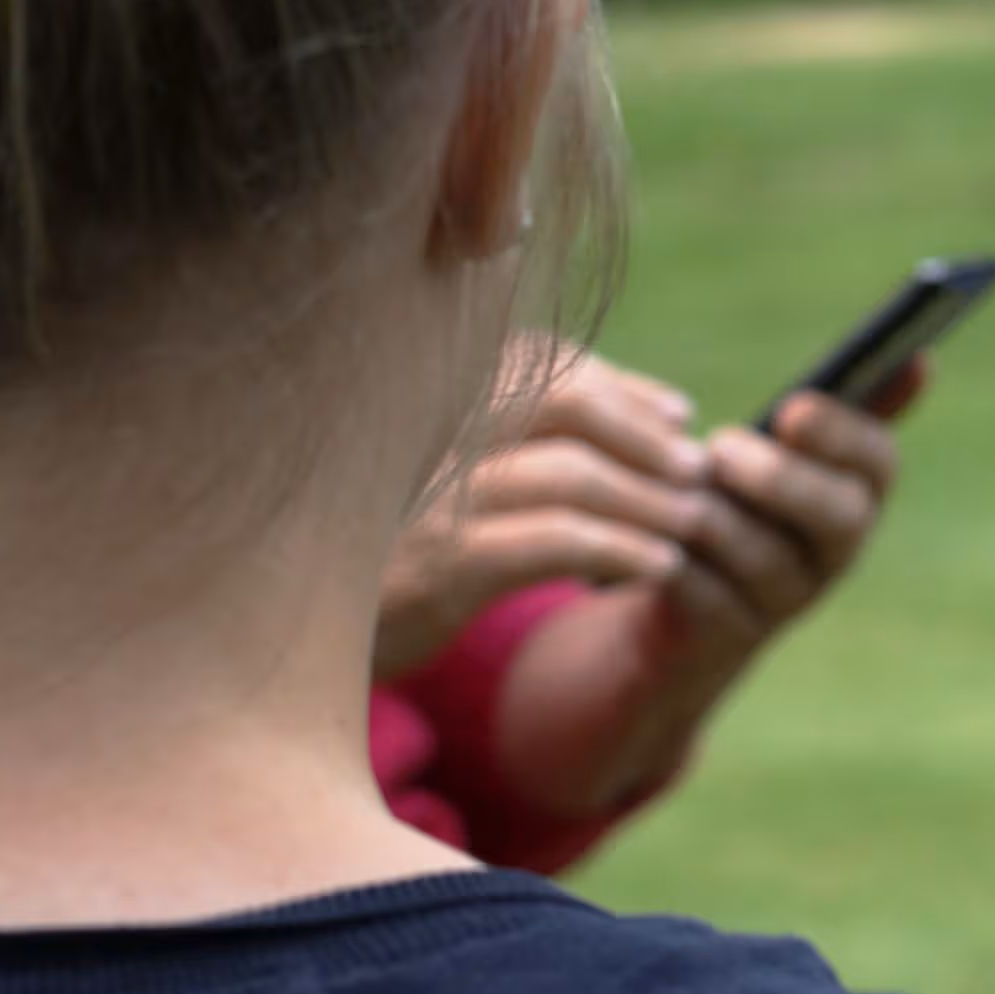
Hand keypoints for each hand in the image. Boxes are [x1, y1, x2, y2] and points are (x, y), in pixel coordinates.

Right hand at [375, 352, 710, 679]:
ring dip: (648, 500)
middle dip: (643, 436)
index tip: (676, 416)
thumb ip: (534, 432)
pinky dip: (623, 550)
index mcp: (421, 392)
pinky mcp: (440, 563)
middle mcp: (419, 425)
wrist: (297, 633)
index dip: (620, 384)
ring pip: (570, 473)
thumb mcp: (449, 477)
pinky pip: (558, 541)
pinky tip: (658, 569)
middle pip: (562, 398)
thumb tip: (669, 407)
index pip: (541, 360)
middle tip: (697, 471)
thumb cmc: (392, 552)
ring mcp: (426, 493)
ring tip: (691, 525)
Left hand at [485, 374, 913, 818]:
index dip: (843, 435)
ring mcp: (787, 597)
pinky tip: (637, 528)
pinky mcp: (729, 636)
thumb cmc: (732, 498)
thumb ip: (834, 415)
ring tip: (667, 484)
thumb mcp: (778, 451)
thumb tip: (921, 362)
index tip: (790, 411)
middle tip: (722, 447)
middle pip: (839, 516)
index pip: (877, 462)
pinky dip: (670, 559)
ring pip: (764, 556)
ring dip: (714, 515)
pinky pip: (707, 596)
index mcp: (854, 492)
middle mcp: (834, 551)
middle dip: (782, 480)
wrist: (679, 599)